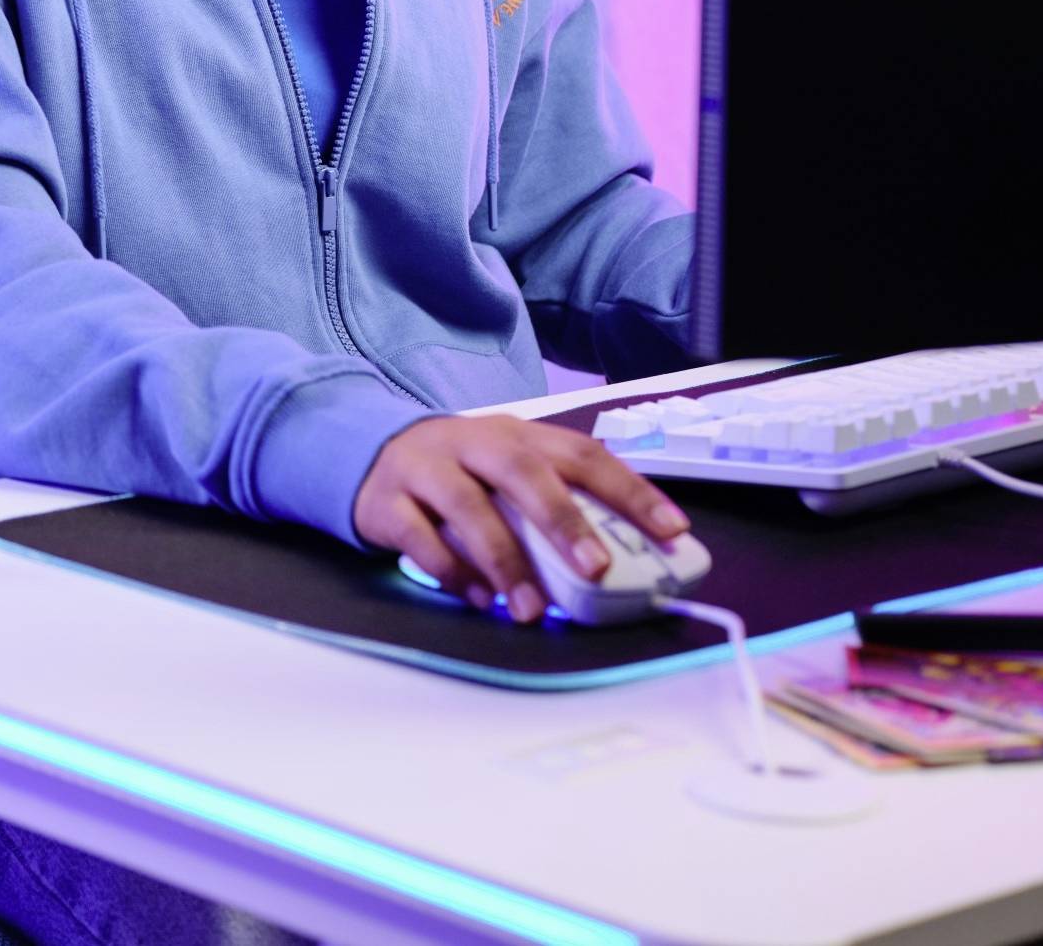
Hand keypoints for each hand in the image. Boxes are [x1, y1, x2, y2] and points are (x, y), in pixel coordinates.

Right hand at [352, 414, 691, 623]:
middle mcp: (472, 443)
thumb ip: (555, 507)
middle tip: (596, 568)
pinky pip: (419, 537)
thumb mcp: (508, 475)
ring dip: (504, 560)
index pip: (582, 454)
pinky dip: (451, 571)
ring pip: (466, 506)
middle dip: (562, 519)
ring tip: (531, 608)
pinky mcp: (387, 502)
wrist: (370, 455)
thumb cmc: (463, 474)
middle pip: (521, 470)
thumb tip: (619, 569)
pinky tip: (479, 598)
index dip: (630, 490)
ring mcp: (424, 468)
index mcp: (517, 434)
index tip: (672, 530)